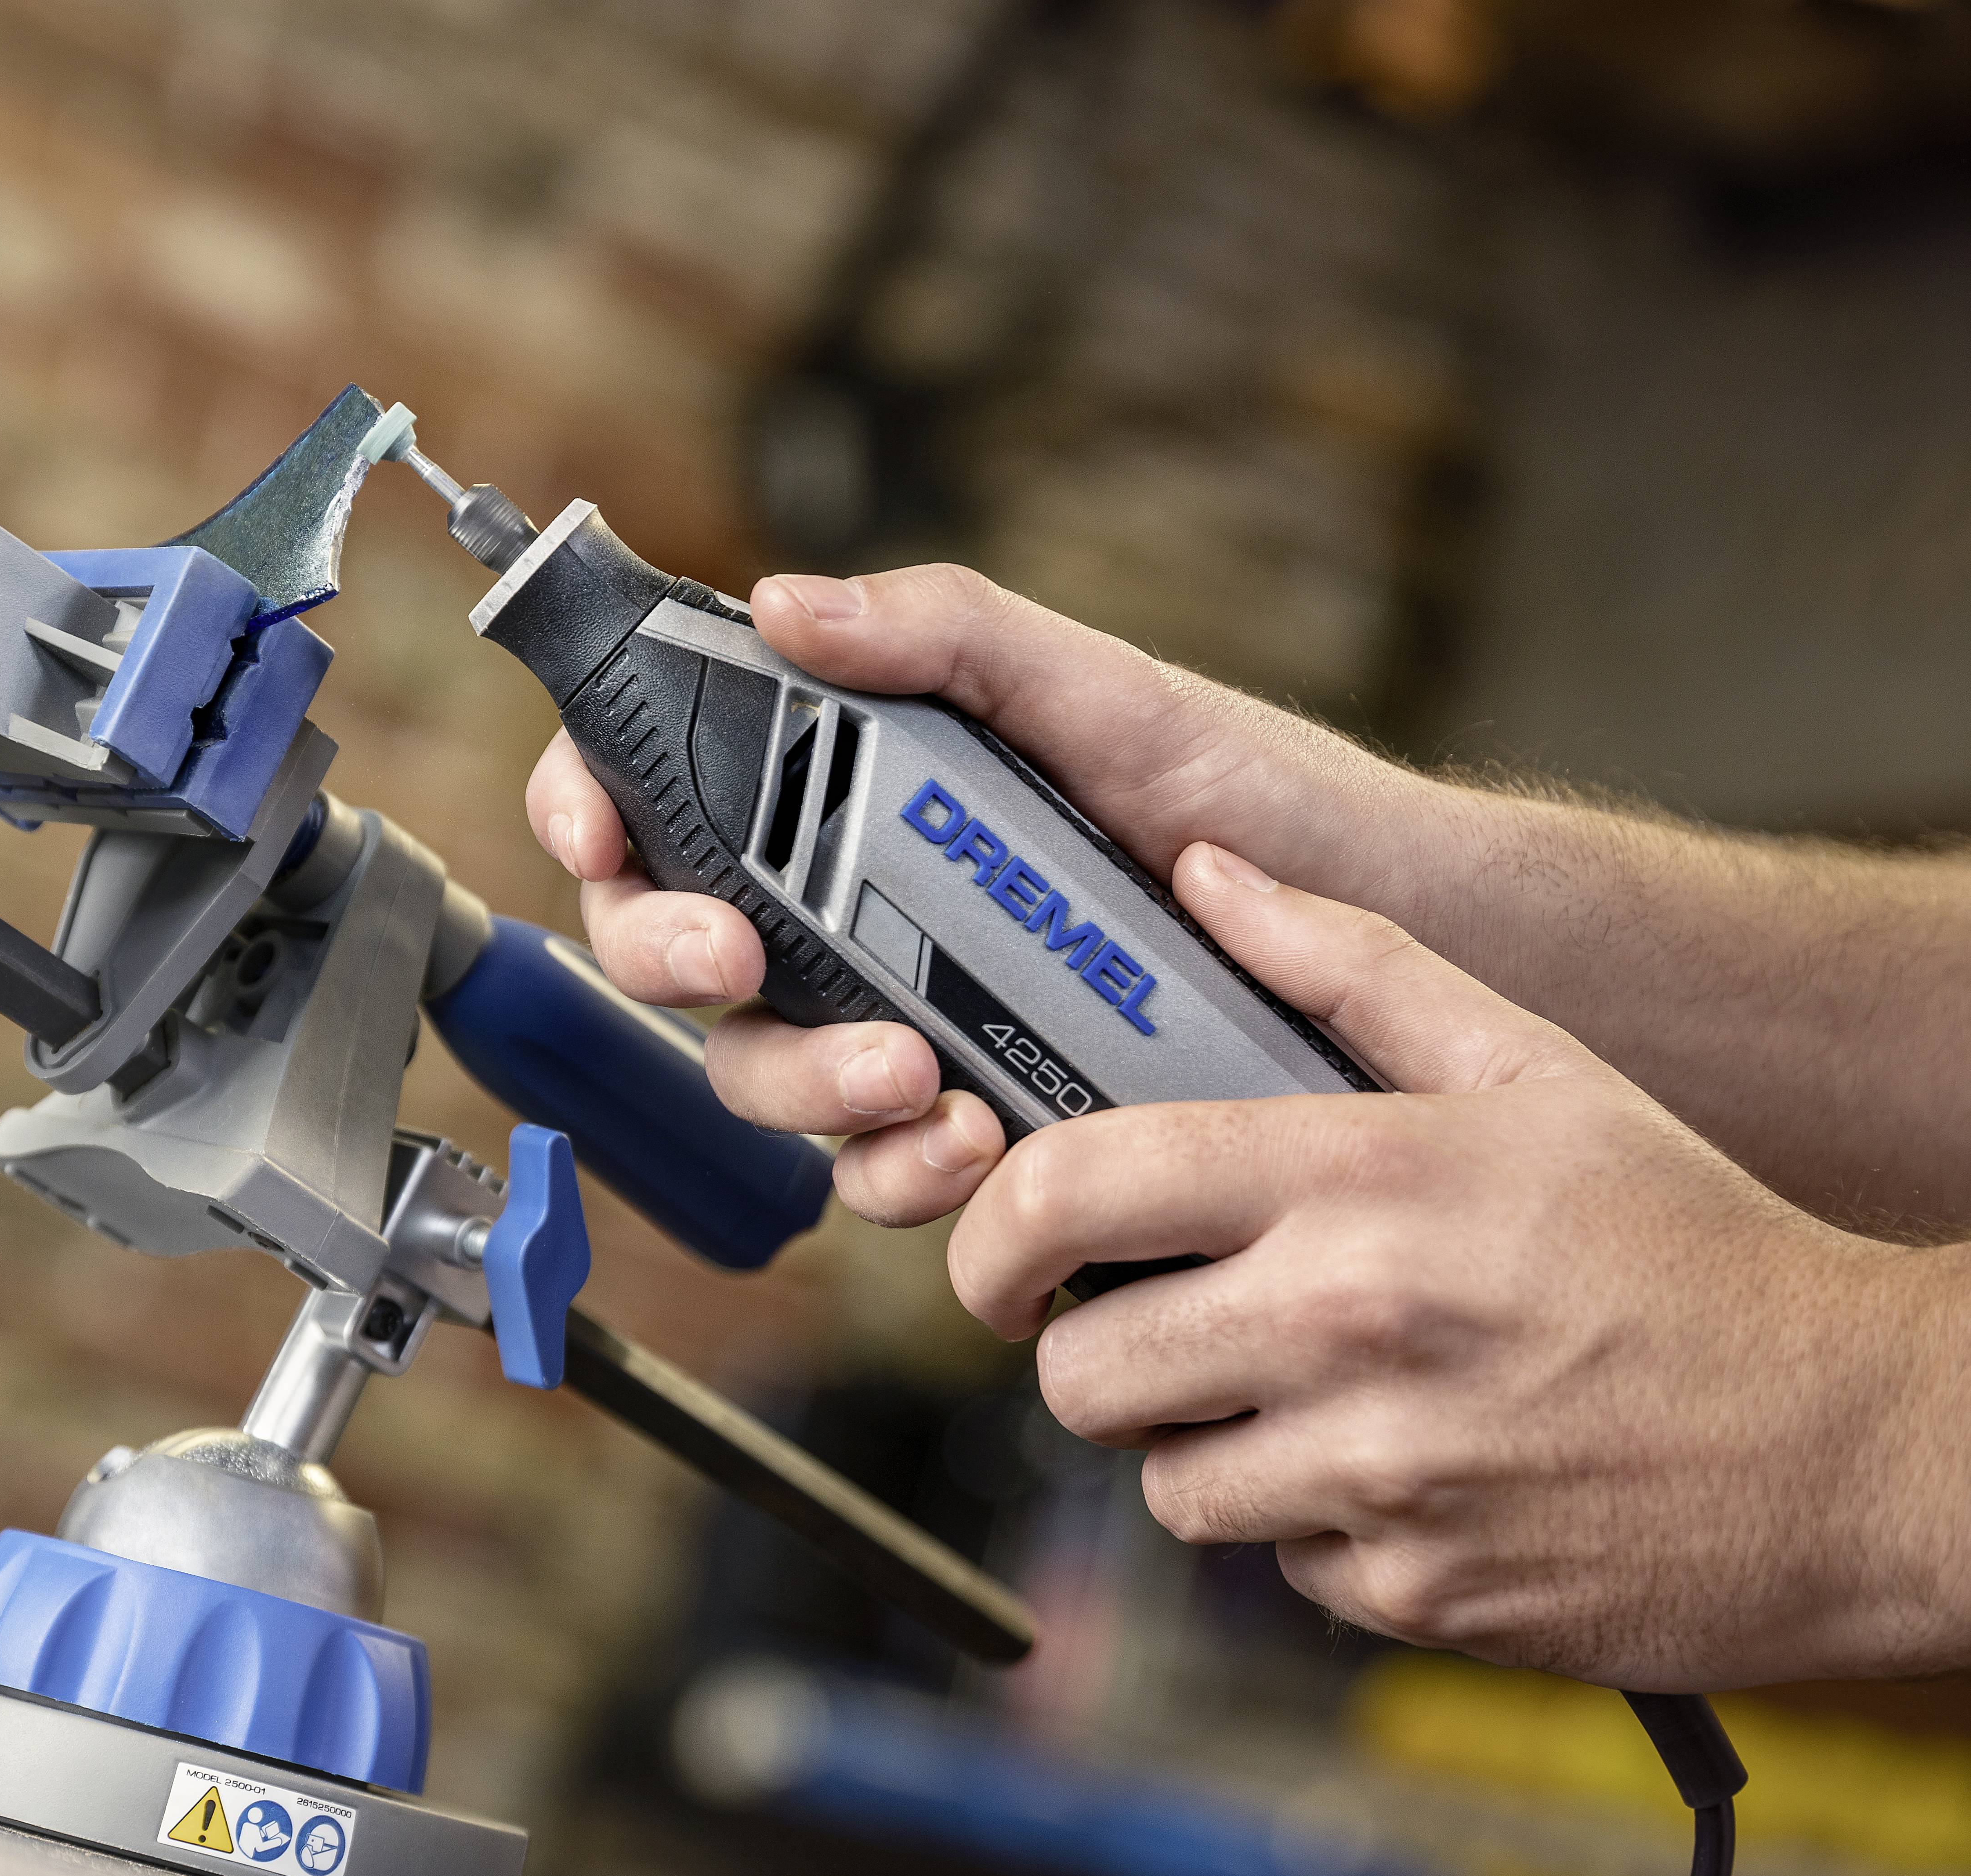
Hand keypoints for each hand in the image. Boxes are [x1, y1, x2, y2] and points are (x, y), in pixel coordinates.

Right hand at [527, 564, 1458, 1227]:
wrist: (1386, 940)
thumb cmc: (1250, 799)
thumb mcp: (1099, 690)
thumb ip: (946, 635)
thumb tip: (787, 603)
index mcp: (853, 798)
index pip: (661, 798)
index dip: (589, 809)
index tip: (601, 832)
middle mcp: (852, 916)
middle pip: (678, 956)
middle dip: (675, 961)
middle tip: (737, 955)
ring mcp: (902, 1023)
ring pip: (766, 1080)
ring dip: (805, 1086)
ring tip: (911, 1073)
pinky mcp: (970, 1121)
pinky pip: (877, 1172)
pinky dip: (903, 1171)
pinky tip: (979, 1142)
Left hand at [956, 841, 1970, 1689]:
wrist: (1860, 1439)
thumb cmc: (1693, 1245)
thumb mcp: (1533, 1068)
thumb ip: (1350, 964)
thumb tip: (1208, 874)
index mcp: (1360, 1180)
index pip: (1075, 1191)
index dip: (995, 1232)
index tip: (1002, 1257)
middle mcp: (1350, 1325)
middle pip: (1081, 1371)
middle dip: (1100, 1355)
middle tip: (1174, 1329)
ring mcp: (1379, 1475)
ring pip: (1165, 1481)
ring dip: (1207, 1448)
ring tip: (1313, 1397)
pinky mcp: (1413, 1591)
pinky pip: (1277, 1566)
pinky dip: (1314, 1532)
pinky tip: (1404, 1471)